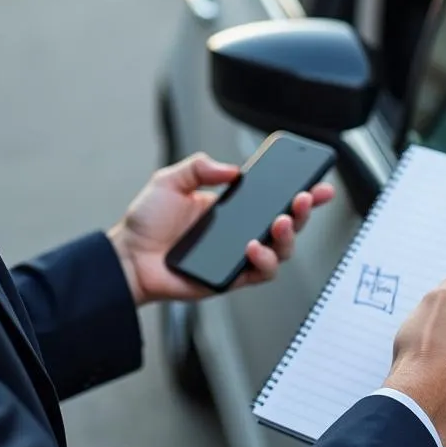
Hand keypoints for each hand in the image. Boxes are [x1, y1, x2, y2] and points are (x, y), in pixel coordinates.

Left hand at [108, 152, 334, 306]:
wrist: (127, 257)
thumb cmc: (147, 223)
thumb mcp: (170, 180)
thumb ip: (199, 167)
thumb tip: (232, 170)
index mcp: (232, 207)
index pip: (273, 197)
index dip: (300, 191)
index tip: (318, 181)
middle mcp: (241, 232)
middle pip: (288, 223)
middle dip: (304, 210)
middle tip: (304, 197)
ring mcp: (238, 257)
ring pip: (281, 251)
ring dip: (288, 235)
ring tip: (281, 221)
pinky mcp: (231, 279)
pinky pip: (259, 273)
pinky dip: (262, 259)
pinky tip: (252, 246)